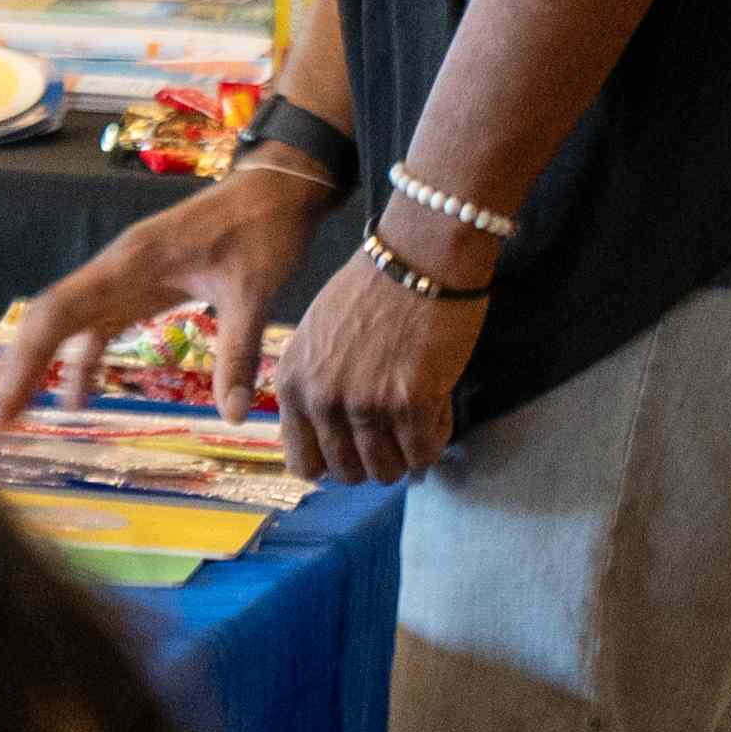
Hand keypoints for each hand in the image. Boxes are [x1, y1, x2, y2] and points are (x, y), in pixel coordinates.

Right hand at [0, 166, 315, 428]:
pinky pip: (99, 325)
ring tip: (24, 413)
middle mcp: (115, 269)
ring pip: (70, 323)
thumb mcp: (253, 292)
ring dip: (45, 364)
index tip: (6, 403)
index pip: (59, 312)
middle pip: (51, 319)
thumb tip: (231, 416)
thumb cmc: (261, 231)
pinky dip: (83, 358)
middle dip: (21, 367)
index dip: (26, 358)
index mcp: (129, 264)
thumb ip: (237, 354)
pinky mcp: (142, 286)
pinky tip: (79, 396)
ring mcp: (125, 278)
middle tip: (0, 421)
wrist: (276, 190)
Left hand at [269, 237, 485, 486]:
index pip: (303, 464)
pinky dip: (437, 436)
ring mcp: (363, 404)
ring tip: (419, 409)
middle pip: (348, 474)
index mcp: (292, 383)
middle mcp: (321, 399)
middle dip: (377, 457)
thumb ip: (315, 386)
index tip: (357, 444)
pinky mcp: (409, 405)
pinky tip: (438, 402)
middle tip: (396, 426)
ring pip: (388, 471)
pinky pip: (426, 453)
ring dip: (408, 448)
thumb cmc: (372, 290)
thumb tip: (329, 439)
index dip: (335, 461)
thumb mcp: (317, 338)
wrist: (418, 257)